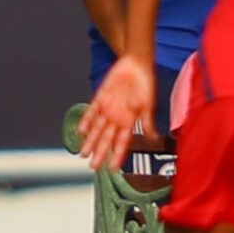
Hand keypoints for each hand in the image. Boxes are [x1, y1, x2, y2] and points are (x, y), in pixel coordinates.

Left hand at [79, 55, 155, 170]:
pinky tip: (81, 130)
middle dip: (100, 153)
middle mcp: (118, 117)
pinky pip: (92, 112)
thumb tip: (153, 137)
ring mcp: (108, 108)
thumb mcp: (148, 104)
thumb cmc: (146, 83)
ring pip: (97, 129)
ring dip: (90, 141)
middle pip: (107, 139)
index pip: (123, 142)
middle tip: (93, 166)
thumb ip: (147, 121)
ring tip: (83, 153)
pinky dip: (86, 120)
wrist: (136, 64)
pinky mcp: (101, 98)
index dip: (118, 155)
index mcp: (130, 120)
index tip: (113, 168)